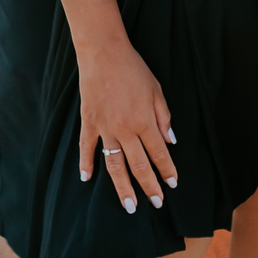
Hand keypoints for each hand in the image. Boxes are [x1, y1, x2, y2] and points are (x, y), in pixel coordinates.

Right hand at [78, 36, 178, 213]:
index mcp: (144, 120)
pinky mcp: (89, 122)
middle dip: (149, 187)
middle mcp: (125, 129)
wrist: (104, 51)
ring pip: (114, 165)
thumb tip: (171, 141)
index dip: (166, 170)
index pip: (159, 153)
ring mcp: (104, 127)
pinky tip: (86, 178)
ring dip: (122, 187)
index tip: (172, 185)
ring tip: (129, 206)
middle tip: (156, 204)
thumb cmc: (133, 68)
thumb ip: (163, 117)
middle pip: (138, 165)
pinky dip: (86, 163)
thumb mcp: (155, 89)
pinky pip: (86, 148)